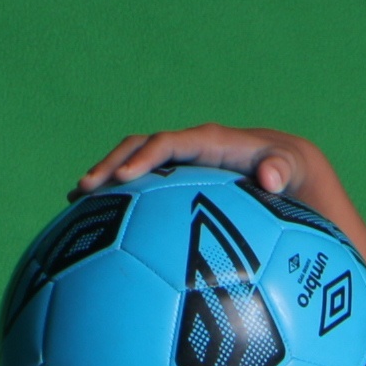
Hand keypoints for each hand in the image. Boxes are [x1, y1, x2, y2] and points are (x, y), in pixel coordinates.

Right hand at [75, 123, 325, 200]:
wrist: (282, 167)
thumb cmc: (286, 169)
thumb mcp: (289, 168)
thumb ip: (281, 169)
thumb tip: (272, 178)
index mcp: (207, 142)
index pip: (169, 144)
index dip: (145, 158)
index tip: (124, 178)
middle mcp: (186, 147)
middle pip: (138, 148)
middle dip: (110, 165)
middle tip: (85, 189)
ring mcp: (176, 163)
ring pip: (132, 164)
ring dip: (105, 180)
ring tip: (75, 203)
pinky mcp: (173, 180)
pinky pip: (140, 185)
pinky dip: (119, 198)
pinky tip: (96, 222)